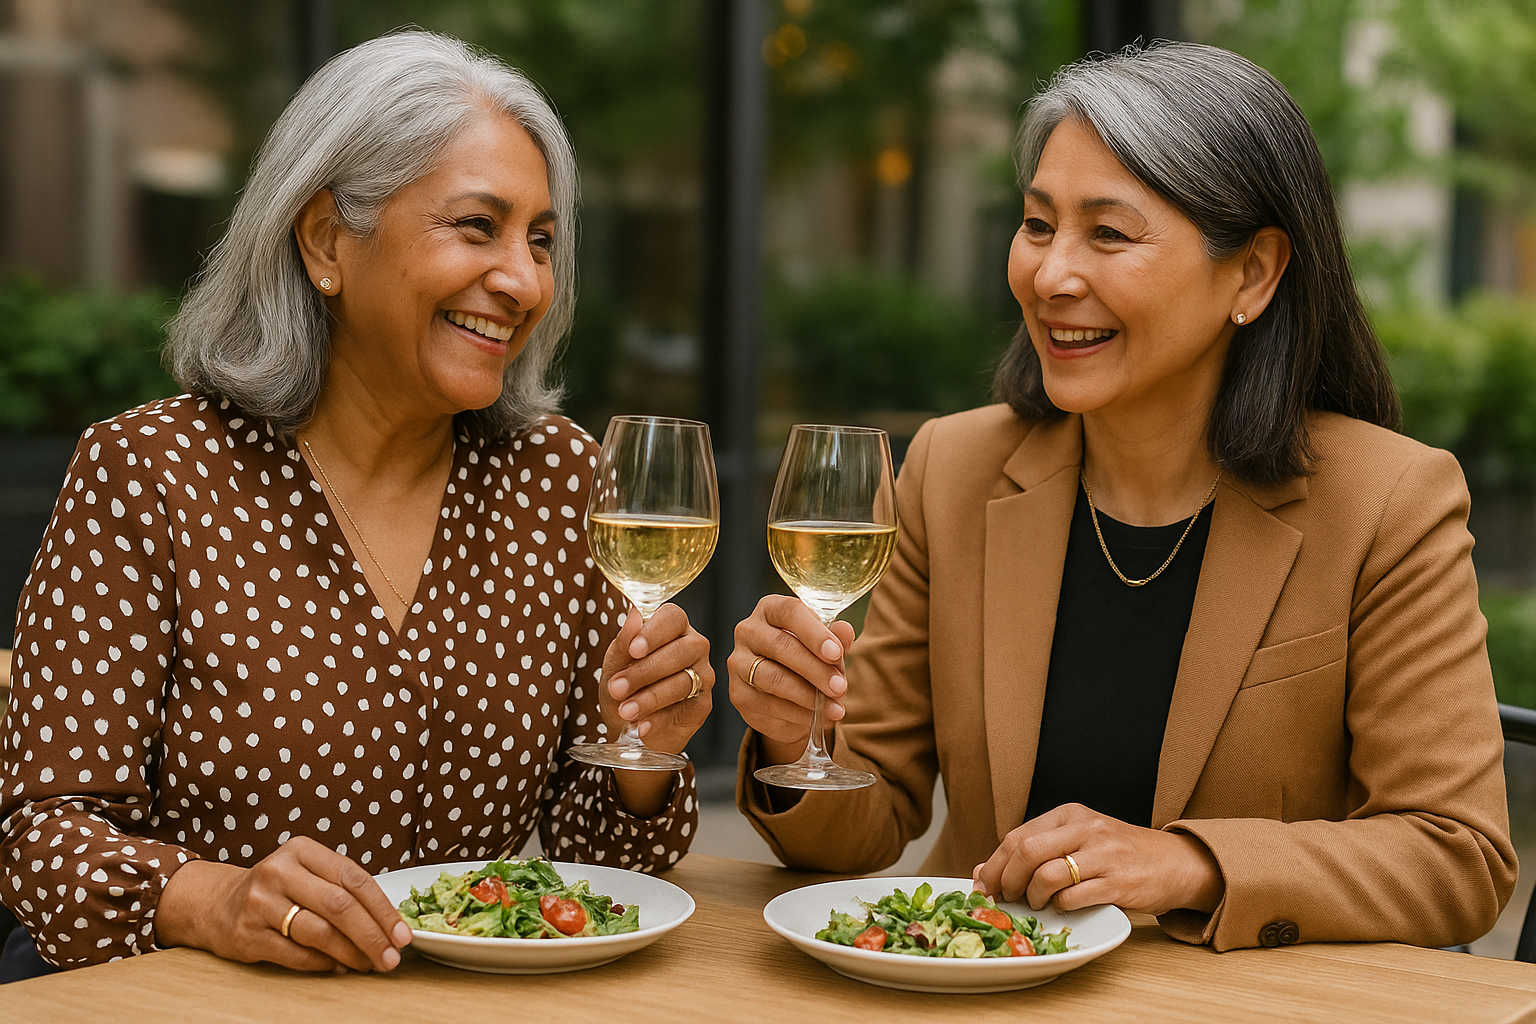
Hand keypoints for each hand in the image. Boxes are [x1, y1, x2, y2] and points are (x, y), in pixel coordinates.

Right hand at [155, 835, 410, 971]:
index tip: (403, 934)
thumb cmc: (278, 888)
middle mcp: (279, 871)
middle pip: (339, 906)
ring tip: (369, 964)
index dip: (383, 909)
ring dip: (351, 954)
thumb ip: (342, 889)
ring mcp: (259, 903)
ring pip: (319, 933)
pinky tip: (339, 967)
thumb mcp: (307, 872)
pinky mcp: (246, 934)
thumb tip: (388, 926)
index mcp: (302, 850)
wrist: (216, 903)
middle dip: (372, 935)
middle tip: (391, 957)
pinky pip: (296, 954)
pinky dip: (323, 964)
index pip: (354, 878)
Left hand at [601, 602, 712, 756]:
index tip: (633, 650)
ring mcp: (703, 675)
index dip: (654, 632)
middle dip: (645, 671)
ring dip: (650, 698)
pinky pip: (685, 709)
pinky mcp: (703, 704)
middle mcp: (693, 647)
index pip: (672, 617)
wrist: (628, 724)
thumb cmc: (624, 685)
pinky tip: (642, 726)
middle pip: (681, 650)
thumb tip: (634, 617)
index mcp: (672, 627)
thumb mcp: (615, 664)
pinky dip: (659, 720)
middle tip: (618, 688)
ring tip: (626, 711)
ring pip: (684, 682)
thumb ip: (624, 642)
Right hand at [728, 594, 856, 766]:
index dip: (814, 633)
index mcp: (770, 609)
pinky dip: (795, 714)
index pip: (790, 612)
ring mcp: (738, 662)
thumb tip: (844, 630)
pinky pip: (766, 705)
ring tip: (834, 708)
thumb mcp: (826, 647)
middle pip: (781, 646)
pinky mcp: (737, 693)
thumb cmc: (808, 660)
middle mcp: (748, 631)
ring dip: (808, 697)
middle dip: (815, 670)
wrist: (787, 695)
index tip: (836, 653)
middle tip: (840, 688)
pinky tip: (815, 718)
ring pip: (773, 679)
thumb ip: (836, 639)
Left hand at [971, 803, 1223, 916]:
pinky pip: (1073, 897)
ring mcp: (1104, 854)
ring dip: (1033, 896)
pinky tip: (1063, 907)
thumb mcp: (1078, 841)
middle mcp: (1086, 828)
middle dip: (1007, 880)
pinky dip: (1060, 907)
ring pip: (1046, 874)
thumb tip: (984, 871)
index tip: (982, 886)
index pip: (1017, 836)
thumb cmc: (1119, 854)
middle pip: (1026, 851)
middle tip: (1005, 898)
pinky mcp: (1119, 882)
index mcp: (1070, 814)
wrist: (1175, 863)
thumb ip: (1036, 851)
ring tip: (1037, 903)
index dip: (994, 864)